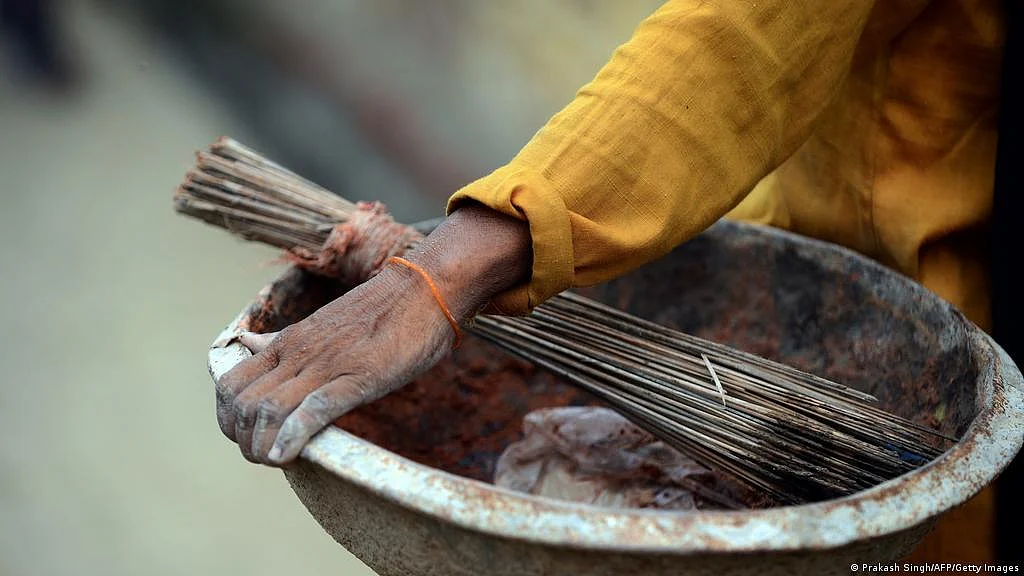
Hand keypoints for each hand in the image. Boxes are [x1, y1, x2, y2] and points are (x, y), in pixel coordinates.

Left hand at [215, 205, 530, 465]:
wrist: (427, 288)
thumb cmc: (383, 310)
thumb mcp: (322, 323)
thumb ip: (283, 340)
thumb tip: (247, 343)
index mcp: (290, 341)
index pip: (231, 383)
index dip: (228, 419)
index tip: (247, 436)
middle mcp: (299, 352)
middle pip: (241, 402)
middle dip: (241, 438)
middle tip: (261, 455)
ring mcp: (326, 364)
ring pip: (267, 409)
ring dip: (261, 445)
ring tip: (274, 462)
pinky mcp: (358, 377)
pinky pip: (313, 409)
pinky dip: (292, 437)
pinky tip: (287, 457)